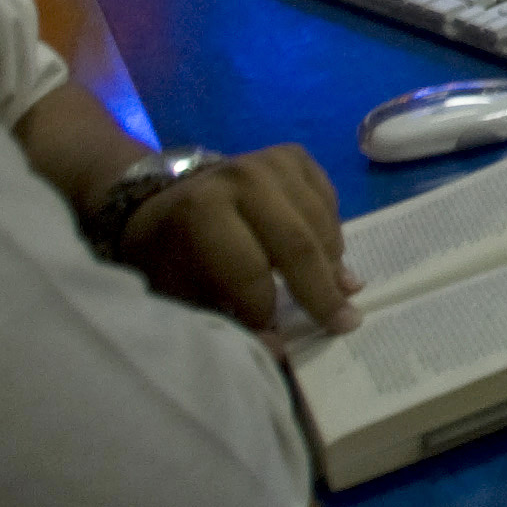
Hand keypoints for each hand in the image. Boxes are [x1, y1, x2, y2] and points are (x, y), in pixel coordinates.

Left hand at [117, 144, 360, 336]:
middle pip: (298, 245)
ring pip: (322, 223)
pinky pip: (328, 202)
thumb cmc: (170, 255)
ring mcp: (272, 161)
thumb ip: (224, 321)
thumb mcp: (178, 293)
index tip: (280, 342)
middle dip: (322, 292)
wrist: (161, 200)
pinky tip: (325, 256)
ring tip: (341, 293)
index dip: (264, 312)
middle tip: (345, 324)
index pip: (249, 272)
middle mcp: (242, 179)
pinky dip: (331, 233)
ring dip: (332, 264)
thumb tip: (279, 350)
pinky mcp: (293, 156)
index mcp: (202, 213)